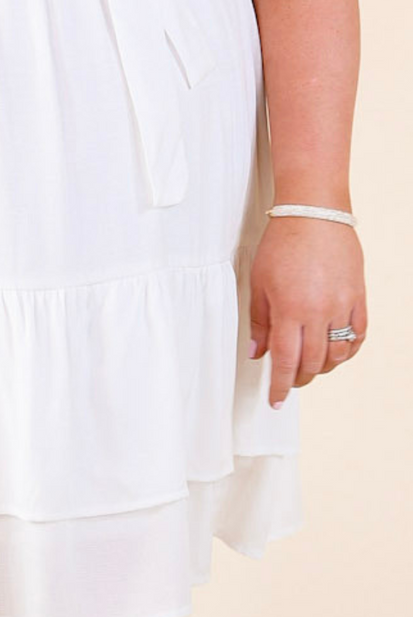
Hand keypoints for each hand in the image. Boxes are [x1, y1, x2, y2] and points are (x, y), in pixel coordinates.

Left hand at [249, 214, 366, 407]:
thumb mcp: (258, 283)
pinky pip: (358, 338)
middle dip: (299, 378)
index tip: (275, 401)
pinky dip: (347, 352)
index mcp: (290, 310)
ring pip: (337, 355)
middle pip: (313, 363)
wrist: (314, 216)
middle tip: (289, 382)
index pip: (285, 360)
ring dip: (322, 368)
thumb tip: (258, 354)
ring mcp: (343, 307)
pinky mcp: (360, 300)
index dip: (280, 385)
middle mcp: (319, 313)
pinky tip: (335, 354)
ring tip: (309, 368)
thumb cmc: (281, 246)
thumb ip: (259, 321)